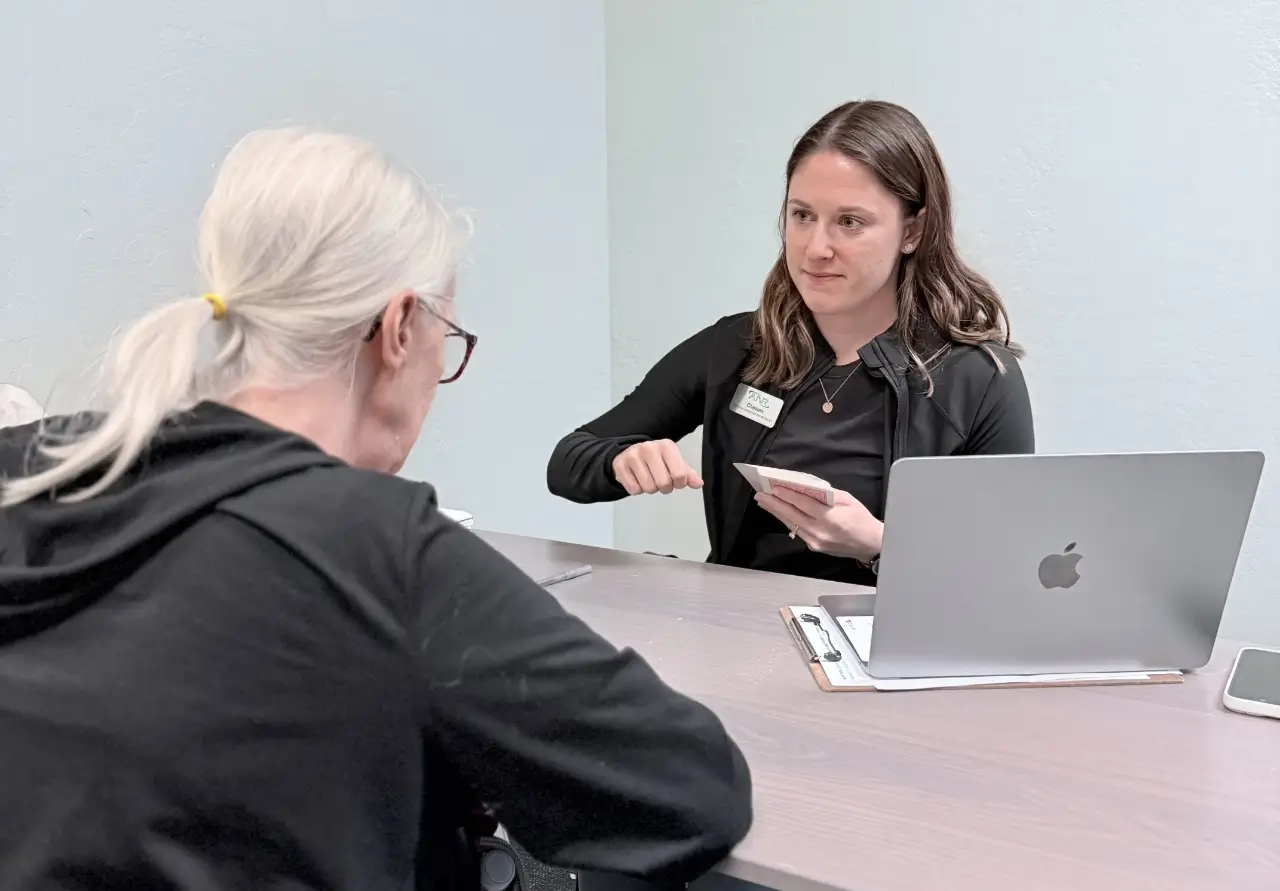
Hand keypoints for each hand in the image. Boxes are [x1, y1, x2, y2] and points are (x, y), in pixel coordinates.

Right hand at [612, 440, 703, 494]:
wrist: (628, 453)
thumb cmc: (655, 459)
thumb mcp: (673, 461)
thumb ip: (687, 473)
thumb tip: (698, 483)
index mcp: (666, 446)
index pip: (680, 474)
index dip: (679, 483)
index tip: (675, 480)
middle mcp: (649, 448)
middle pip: (664, 484)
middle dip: (664, 487)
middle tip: (660, 480)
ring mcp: (633, 456)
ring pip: (649, 488)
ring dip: (650, 489)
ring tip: (648, 478)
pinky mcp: (620, 466)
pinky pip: (634, 490)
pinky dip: (637, 489)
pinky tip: (636, 479)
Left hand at [754, 486, 882, 561]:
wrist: (871, 544)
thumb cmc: (862, 520)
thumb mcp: (848, 500)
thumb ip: (826, 494)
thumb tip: (806, 488)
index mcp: (830, 518)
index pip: (803, 504)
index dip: (786, 495)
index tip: (773, 487)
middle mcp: (820, 532)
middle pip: (792, 515)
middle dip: (774, 504)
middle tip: (760, 495)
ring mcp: (815, 542)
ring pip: (791, 524)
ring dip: (777, 512)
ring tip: (764, 502)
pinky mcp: (814, 547)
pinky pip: (798, 531)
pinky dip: (788, 520)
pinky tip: (780, 513)